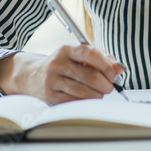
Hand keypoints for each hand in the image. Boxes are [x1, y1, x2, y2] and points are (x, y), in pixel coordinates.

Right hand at [0, 45, 124, 103]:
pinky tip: (87, 98)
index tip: (115, 73)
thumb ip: (100, 59)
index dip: (106, 65)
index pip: (90, 54)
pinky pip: (75, 101)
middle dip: (106, 84)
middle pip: (90, 76)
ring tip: (100, 93)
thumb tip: (119, 68)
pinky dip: (86, 102)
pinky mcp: (50, 96)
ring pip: (84, 91)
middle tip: (110, 87)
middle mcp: (58, 63)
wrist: (32, 76)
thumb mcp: (77, 56)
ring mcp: (52, 80)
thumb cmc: (62, 65)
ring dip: (98, 95)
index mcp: (66, 49)